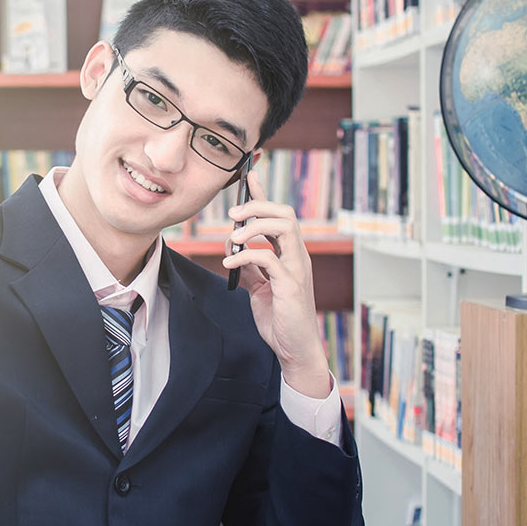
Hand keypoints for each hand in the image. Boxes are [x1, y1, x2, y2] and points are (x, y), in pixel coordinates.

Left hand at [223, 169, 332, 397]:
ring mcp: (297, 269)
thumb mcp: (259, 289)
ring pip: (284, 227)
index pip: (279, 216)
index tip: (250, 176)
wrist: (294, 349)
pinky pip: (269, 258)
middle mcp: (297, 256)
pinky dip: (246, 255)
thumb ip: (250, 268)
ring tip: (232, 238)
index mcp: (290, 254)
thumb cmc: (280, 319)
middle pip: (285, 214)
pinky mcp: (291, 285)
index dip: (264, 194)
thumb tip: (233, 250)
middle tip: (233, 213)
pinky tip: (229, 262)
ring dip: (255, 226)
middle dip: (258, 205)